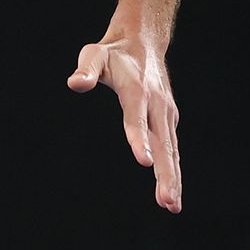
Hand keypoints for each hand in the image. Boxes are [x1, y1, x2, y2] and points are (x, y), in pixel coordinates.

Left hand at [67, 32, 181, 212]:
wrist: (143, 42)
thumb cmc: (113, 54)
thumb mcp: (94, 54)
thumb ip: (86, 69)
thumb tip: (76, 83)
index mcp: (137, 91)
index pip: (137, 118)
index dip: (139, 139)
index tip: (143, 162)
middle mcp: (157, 105)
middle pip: (162, 143)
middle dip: (165, 173)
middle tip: (167, 201)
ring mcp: (166, 114)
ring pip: (171, 151)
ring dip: (173, 179)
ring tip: (171, 206)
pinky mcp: (169, 122)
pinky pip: (172, 150)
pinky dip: (173, 172)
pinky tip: (171, 195)